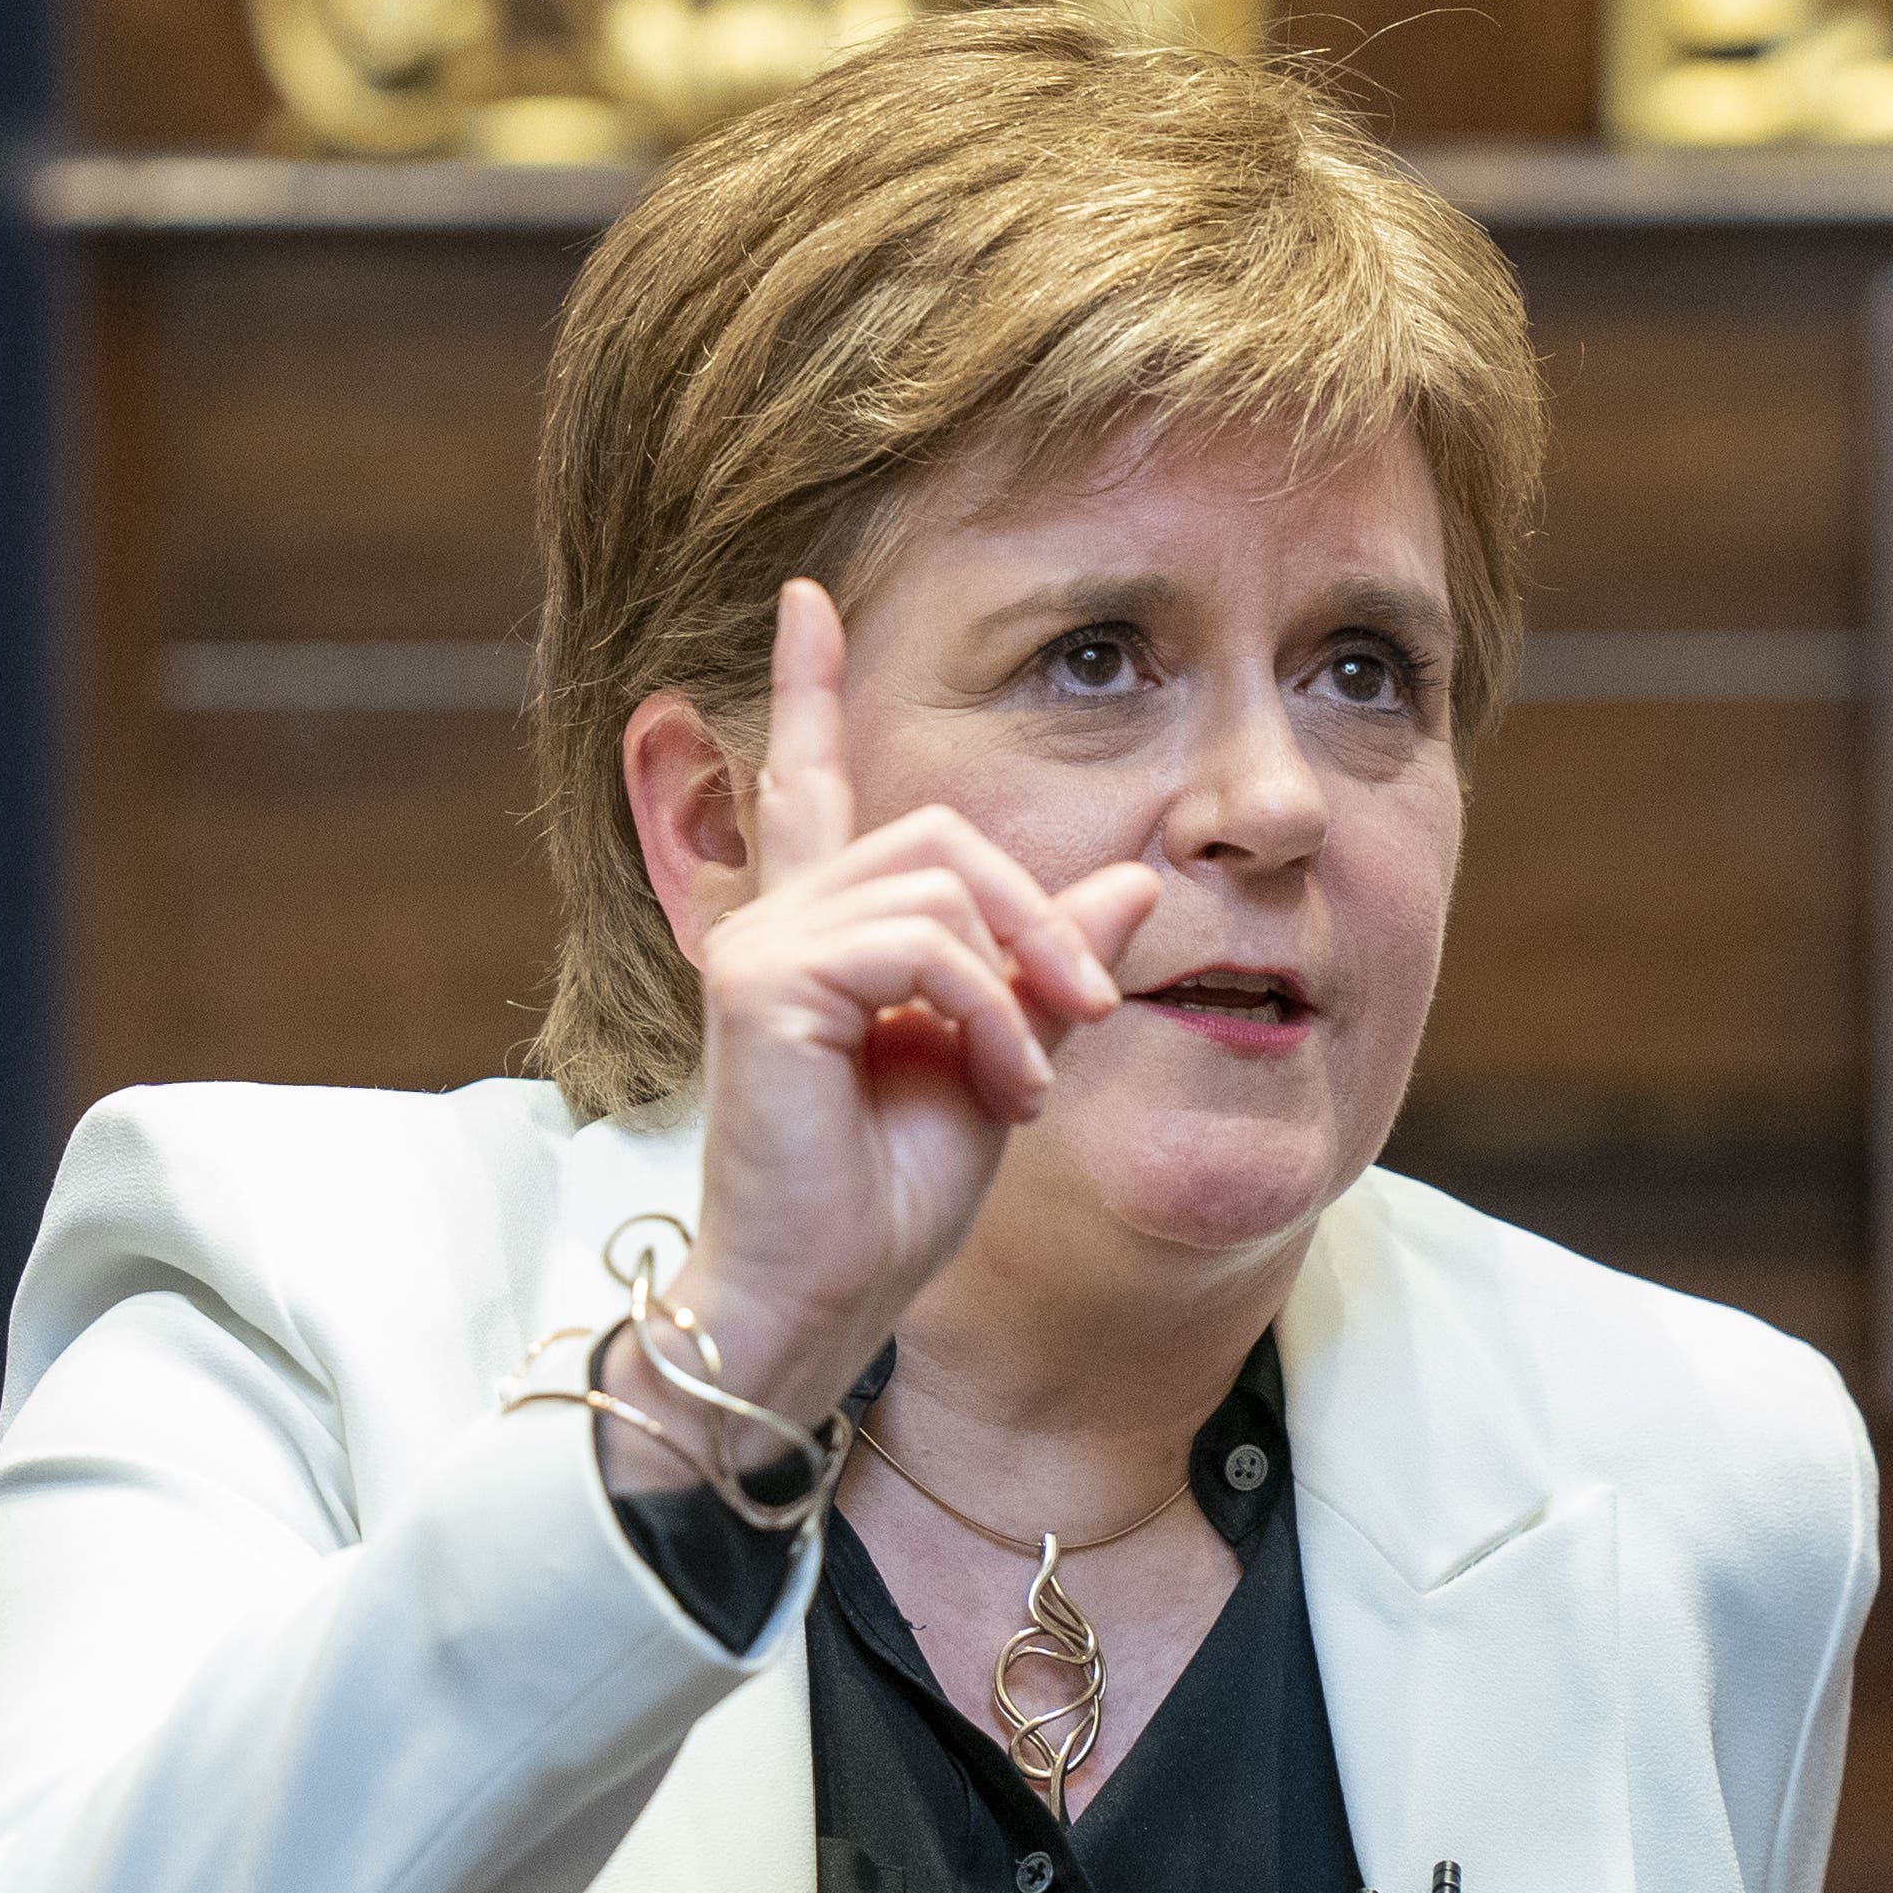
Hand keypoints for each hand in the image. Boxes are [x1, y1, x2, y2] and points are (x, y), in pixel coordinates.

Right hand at [602, 578, 1154, 1485]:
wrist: (825, 1295)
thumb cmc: (892, 1194)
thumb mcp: (1006, 1062)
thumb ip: (1053, 969)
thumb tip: (1129, 884)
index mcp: (825, 931)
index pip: (812, 783)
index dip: (810, 690)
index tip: (808, 597)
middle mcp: (781, 918)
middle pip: (945, 837)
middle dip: (1042, 919)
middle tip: (1084, 1013)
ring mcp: (764, 944)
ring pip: (943, 889)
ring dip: (1021, 984)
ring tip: (1026, 1080)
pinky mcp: (763, 982)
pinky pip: (922, 947)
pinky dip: (988, 1016)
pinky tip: (1000, 1088)